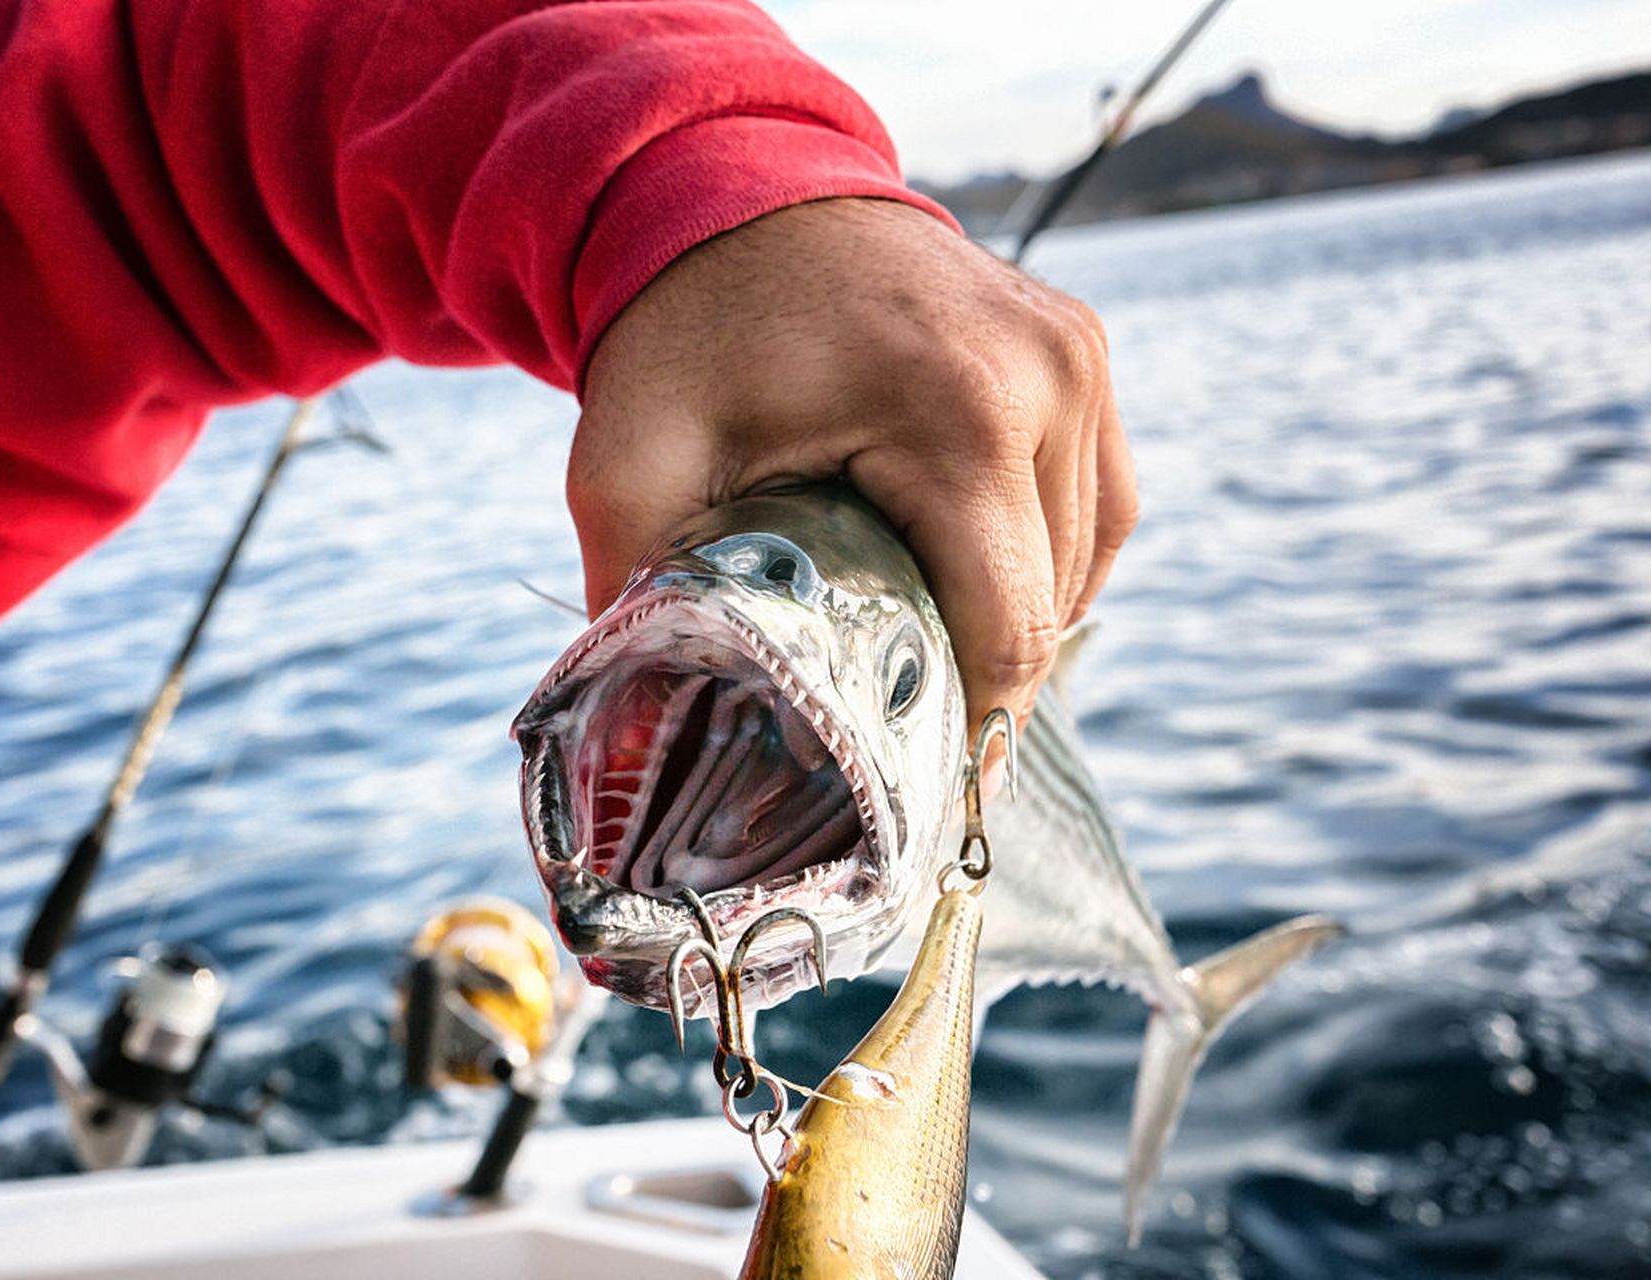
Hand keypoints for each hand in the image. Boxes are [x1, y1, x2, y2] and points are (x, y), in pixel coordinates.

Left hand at [569, 197, 1136, 729]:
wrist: (734, 187)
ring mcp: (1080, 356)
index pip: (1009, 629)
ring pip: (1087, 560)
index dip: (968, 732)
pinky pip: (1098, 498)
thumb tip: (631, 736)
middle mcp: (1050, 380)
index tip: (920, 796)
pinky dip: (1050, 558)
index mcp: (960, 413)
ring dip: (1020, 622)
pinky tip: (981, 582)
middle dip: (982, 684)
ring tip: (936, 663)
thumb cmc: (685, 326)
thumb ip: (633, 591)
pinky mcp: (1082, 346)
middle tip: (906, 738)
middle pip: (1052, 605)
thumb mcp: (629, 458)